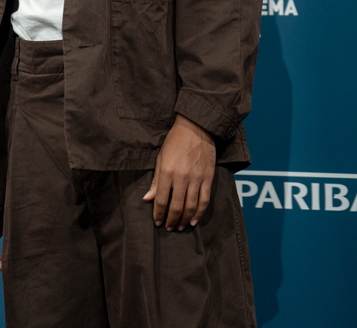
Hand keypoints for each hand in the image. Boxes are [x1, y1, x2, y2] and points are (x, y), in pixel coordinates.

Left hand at [143, 114, 215, 230]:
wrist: (196, 128)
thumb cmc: (175, 141)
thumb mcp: (161, 158)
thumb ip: (156, 180)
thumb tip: (148, 199)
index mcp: (167, 171)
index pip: (161, 200)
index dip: (158, 214)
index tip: (157, 221)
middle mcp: (182, 177)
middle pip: (176, 206)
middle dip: (171, 220)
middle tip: (169, 228)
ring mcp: (197, 178)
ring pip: (191, 206)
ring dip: (184, 219)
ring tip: (180, 227)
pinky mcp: (208, 178)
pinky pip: (204, 200)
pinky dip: (199, 213)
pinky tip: (194, 220)